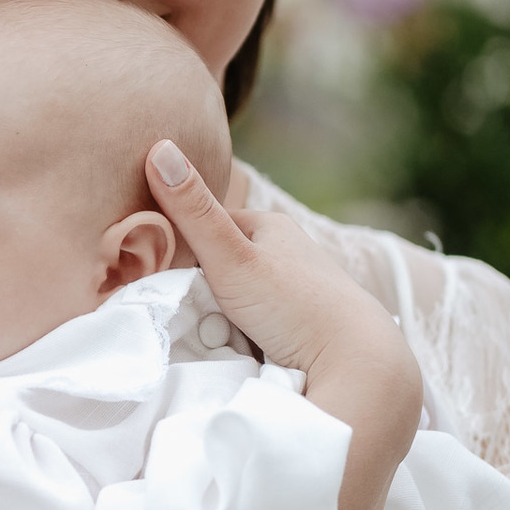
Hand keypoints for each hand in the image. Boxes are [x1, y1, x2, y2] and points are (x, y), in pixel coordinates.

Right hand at [147, 140, 412, 386]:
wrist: (355, 362)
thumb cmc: (293, 304)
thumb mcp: (231, 258)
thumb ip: (193, 213)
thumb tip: (158, 146)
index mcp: (269, 225)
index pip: (203, 226)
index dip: (175, 250)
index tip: (154, 279)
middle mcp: (285, 250)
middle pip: (218, 263)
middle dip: (197, 286)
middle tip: (184, 314)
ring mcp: (294, 287)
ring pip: (236, 294)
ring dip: (219, 314)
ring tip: (212, 336)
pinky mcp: (300, 321)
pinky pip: (256, 320)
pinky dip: (242, 332)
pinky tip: (238, 348)